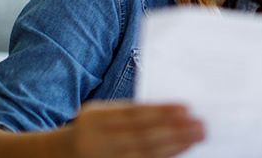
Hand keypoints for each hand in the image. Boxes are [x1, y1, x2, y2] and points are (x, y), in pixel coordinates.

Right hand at [65, 101, 204, 157]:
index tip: (186, 108)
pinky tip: (179, 152)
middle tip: (200, 125)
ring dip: (174, 146)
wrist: (60, 154)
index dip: (161, 111)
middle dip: (174, 130)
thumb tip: (172, 112)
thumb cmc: (93, 129)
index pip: (134, 114)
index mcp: (96, 117)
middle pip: (143, 136)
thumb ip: (131, 112)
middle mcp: (98, 140)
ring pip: (145, 154)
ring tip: (195, 137)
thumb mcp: (103, 113)